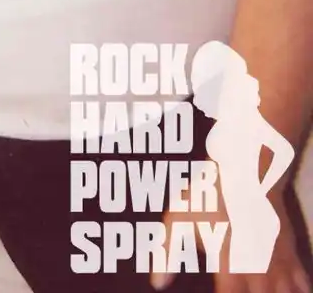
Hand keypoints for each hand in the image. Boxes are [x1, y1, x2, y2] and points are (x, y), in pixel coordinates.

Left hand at [150, 174, 309, 292]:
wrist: (247, 173)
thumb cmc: (209, 197)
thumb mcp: (179, 219)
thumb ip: (167, 253)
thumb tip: (157, 283)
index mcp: (230, 268)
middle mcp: (258, 274)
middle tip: (238, 290)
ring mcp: (280, 267)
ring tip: (260, 292)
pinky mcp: (292, 257)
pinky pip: (304, 288)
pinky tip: (288, 292)